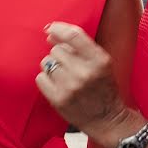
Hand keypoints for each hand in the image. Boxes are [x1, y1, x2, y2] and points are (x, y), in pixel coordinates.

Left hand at [35, 23, 127, 140]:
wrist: (108, 119)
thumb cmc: (103, 88)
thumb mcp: (101, 64)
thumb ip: (79, 48)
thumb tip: (50, 34)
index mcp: (100, 60)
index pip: (73, 36)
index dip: (58, 28)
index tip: (50, 28)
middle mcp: (85, 72)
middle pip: (56, 50)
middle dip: (60, 56)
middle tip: (70, 68)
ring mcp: (70, 86)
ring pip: (47, 62)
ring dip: (53, 68)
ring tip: (65, 78)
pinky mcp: (58, 99)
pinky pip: (40, 78)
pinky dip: (46, 80)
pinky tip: (58, 87)